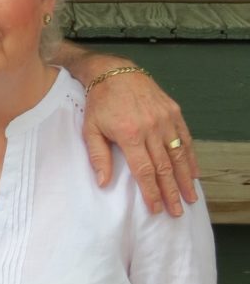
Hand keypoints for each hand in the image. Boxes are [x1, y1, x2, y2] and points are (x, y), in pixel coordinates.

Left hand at [83, 71, 198, 215]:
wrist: (114, 72)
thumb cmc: (99, 103)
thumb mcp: (90, 130)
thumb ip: (98, 157)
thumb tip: (103, 183)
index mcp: (129, 134)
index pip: (144, 170)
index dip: (151, 192)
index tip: (156, 208)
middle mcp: (151, 128)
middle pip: (164, 167)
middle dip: (171, 192)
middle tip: (177, 211)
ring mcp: (165, 118)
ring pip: (179, 154)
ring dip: (185, 178)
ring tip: (190, 196)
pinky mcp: (173, 111)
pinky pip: (185, 137)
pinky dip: (190, 156)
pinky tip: (193, 172)